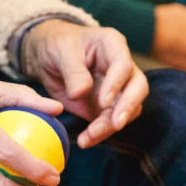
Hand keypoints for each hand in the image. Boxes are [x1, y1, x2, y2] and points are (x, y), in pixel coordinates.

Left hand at [21, 20, 148, 148]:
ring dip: (111, 126)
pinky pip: (111, 122)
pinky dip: (100, 133)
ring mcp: (118, 88)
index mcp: (112, 45)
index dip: (116, 84)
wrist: (48, 57)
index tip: (103, 102)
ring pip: (128, 109)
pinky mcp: (108, 106)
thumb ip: (72, 71)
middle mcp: (122, 67)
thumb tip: (80, 93)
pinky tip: (85, 140)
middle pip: (137, 88)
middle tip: (115, 124)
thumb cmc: (57, 45)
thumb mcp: (60, 51)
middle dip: (127, 107)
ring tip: (89, 136)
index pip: (123, 65)